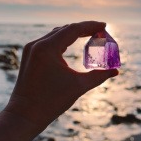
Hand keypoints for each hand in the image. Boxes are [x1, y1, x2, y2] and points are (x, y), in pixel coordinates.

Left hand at [4, 21, 118, 128]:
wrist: (24, 116)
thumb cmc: (51, 102)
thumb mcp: (78, 86)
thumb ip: (99, 76)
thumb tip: (116, 71)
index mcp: (47, 48)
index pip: (73, 29)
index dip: (91, 26)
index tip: (104, 25)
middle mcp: (37, 44)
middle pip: (65, 29)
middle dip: (83, 29)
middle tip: (100, 32)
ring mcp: (30, 49)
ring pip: (56, 34)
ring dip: (72, 34)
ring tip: (89, 36)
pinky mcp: (29, 55)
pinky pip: (48, 42)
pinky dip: (62, 41)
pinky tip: (71, 43)